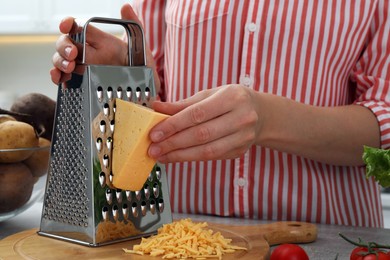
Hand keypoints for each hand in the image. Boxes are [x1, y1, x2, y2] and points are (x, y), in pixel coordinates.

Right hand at [50, 3, 159, 91]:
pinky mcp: (84, 82)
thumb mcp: (142, 48)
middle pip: (66, 43)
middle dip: (63, 46)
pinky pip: (65, 78)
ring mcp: (85, 68)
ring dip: (59, 62)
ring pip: (62, 60)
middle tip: (72, 55)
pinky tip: (61, 80)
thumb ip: (135, 26)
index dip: (68, 24)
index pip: (79, 28)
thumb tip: (126, 6)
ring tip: (68, 68)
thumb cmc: (144, 67)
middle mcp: (90, 53)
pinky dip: (58, 77)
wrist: (148, 90)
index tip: (65, 26)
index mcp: (102, 42)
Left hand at [148, 85, 262, 162]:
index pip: (198, 114)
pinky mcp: (239, 151)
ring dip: (180, 155)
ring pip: (207, 151)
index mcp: (232, 98)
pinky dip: (191, 158)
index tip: (155, 133)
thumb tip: (156, 107)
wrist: (260, 114)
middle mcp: (241, 118)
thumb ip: (183, 104)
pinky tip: (176, 157)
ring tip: (161, 156)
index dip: (174, 125)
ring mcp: (243, 137)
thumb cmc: (231, 100)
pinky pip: (211, 157)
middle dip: (173, 143)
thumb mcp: (209, 95)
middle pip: (201, 134)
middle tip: (153, 148)